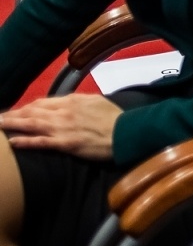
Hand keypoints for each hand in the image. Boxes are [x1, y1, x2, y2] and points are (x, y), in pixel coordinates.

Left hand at [1, 94, 121, 160]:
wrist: (127, 131)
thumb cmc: (115, 117)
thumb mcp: (96, 102)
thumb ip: (79, 102)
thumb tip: (67, 103)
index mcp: (71, 101)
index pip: (41, 103)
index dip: (25, 108)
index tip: (15, 112)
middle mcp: (64, 112)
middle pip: (31, 112)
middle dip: (12, 115)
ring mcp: (63, 128)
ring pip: (31, 124)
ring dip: (12, 125)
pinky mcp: (66, 144)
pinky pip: (40, 142)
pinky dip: (24, 141)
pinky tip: (12, 142)